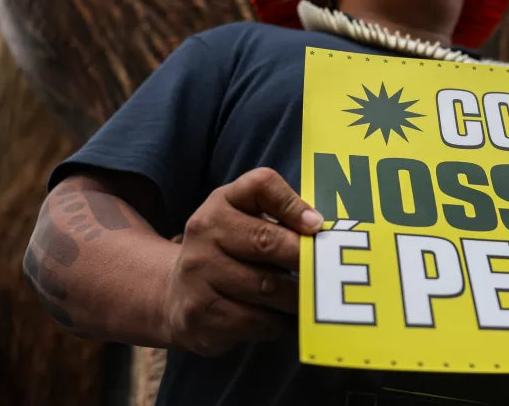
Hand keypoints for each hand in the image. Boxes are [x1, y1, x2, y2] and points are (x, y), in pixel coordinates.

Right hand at [162, 168, 323, 355]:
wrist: (177, 294)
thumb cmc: (232, 251)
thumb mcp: (249, 220)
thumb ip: (283, 216)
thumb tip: (321, 230)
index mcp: (222, 201)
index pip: (261, 186)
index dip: (293, 204)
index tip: (317, 226)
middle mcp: (204, 232)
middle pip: (266, 241)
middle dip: (304, 258)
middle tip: (331, 271)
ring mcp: (197, 274)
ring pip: (266, 288)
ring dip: (298, 296)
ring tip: (319, 299)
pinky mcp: (200, 314)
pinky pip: (256, 321)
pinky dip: (282, 323)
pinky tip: (293, 320)